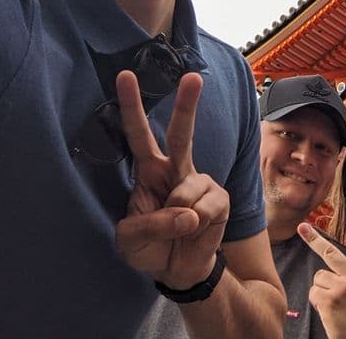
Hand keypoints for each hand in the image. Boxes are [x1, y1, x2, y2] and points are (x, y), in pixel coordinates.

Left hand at [114, 71, 229, 289]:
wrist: (178, 270)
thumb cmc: (148, 247)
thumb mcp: (130, 241)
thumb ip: (149, 225)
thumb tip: (185, 213)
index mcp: (148, 171)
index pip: (138, 134)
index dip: (131, 106)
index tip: (125, 76)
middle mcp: (176, 169)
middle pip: (182, 134)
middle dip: (187, 105)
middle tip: (193, 77)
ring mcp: (200, 182)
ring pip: (188, 186)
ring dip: (177, 215)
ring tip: (177, 228)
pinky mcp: (219, 199)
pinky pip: (206, 208)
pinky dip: (196, 224)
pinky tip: (195, 229)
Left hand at [298, 207, 345, 338]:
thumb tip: (341, 268)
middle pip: (330, 251)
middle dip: (313, 239)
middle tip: (301, 227)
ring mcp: (342, 286)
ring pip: (319, 277)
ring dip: (322, 290)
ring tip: (337, 306)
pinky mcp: (330, 298)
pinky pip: (314, 293)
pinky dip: (318, 303)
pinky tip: (332, 312)